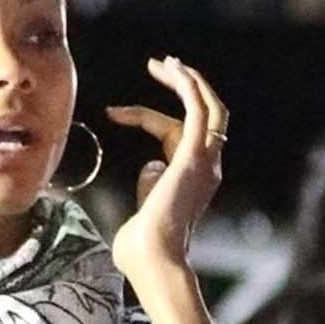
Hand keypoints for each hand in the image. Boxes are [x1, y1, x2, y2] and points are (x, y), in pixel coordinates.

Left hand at [106, 57, 228, 291]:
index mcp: (193, 179)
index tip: (115, 112)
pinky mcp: (196, 156)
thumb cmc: (142, 249)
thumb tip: (150, 166)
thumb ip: (149, 187)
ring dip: (189, 80)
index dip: (146, 118)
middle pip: (199, 115)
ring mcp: (205, 162)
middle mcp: (207, 168)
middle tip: (160, 65)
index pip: (175, 135)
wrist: (153, 260)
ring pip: (209, 107)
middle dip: (183, 86)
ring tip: (165, 62)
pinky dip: (188, 86)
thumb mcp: (144, 210)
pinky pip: (199, 109)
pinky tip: (172, 69)